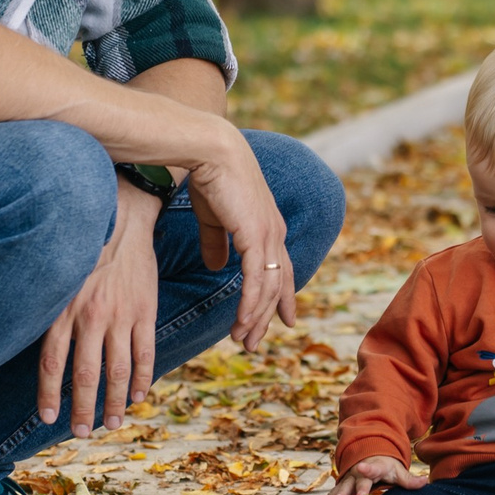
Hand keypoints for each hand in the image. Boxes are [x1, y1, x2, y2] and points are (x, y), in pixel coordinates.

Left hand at [38, 175, 161, 435]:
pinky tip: (138, 396)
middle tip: (82, 433)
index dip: (49, 394)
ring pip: (118, 371)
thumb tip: (37, 343)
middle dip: (83, 409)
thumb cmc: (85, 247)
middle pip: (86, 375)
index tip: (47, 418)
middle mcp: (91, 317)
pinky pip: (144, 353)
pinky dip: (142, 378)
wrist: (123, 217)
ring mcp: (121, 316)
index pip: (53, 364)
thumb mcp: (58, 277)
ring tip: (112, 423)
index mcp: (64, 310)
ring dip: (115, 402)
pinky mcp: (145, 312)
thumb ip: (49, 311)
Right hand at [186, 123, 294, 352]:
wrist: (210, 152)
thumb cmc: (210, 179)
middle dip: (266, 317)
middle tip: (254, 342)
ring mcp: (269, 235)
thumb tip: (217, 267)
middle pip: (277, 285)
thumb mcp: (214, 218)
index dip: (282, 296)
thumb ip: (217, 243)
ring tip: (242, 340)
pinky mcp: (256, 236)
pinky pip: (256, 280)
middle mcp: (275, 233)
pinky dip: (250, 304)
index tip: (283, 320)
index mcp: (268, 227)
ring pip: (267, 288)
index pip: (280, 270)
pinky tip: (242, 322)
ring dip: (254, 317)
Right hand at [320, 455, 423, 494]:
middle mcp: (360, 472)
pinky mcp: (343, 486)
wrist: (370, 455)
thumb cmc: (387, 466)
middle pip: (358, 480)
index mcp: (375, 466)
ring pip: (343, 486)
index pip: (373, 468)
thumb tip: (425, 482)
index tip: (363, 469)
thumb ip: (409, 480)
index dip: (368, 469)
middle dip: (357, 487)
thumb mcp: (398, 471)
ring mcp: (350, 478)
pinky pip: (332, 494)